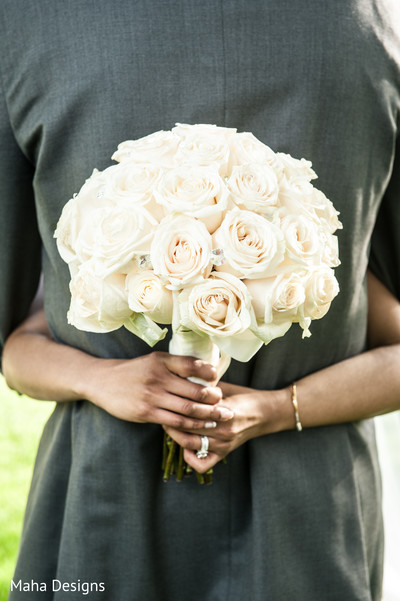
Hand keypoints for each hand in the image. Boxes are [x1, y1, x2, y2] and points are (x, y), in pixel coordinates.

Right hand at [84, 351, 234, 428]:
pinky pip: (175, 422)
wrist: (103, 381)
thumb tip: (204, 370)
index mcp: (162, 361)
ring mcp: (153, 396)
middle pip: (196, 391)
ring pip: (188, 409)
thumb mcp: (154, 360)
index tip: (217, 379)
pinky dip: (192, 427)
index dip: (210, 373)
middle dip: (215, 400)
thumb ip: (175, 364)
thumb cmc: (134, 371)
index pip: (193, 365)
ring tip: (220, 418)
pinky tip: (201, 428)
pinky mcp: (147, 412)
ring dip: (208, 416)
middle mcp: (159, 377)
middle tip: (225, 404)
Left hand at [163, 382, 289, 472]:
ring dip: (176, 435)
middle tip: (163, 411)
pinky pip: (202, 464)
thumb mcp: (225, 387)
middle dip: (172, 419)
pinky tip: (186, 446)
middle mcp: (224, 428)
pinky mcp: (224, 453)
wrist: (267, 413)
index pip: (193, 409)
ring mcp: (224, 443)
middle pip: (188, 426)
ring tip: (169, 426)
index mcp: (224, 409)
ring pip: (190, 443)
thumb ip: (205, 388)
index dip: (177, 404)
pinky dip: (190, 457)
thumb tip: (182, 379)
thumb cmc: (244, 396)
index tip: (167, 398)